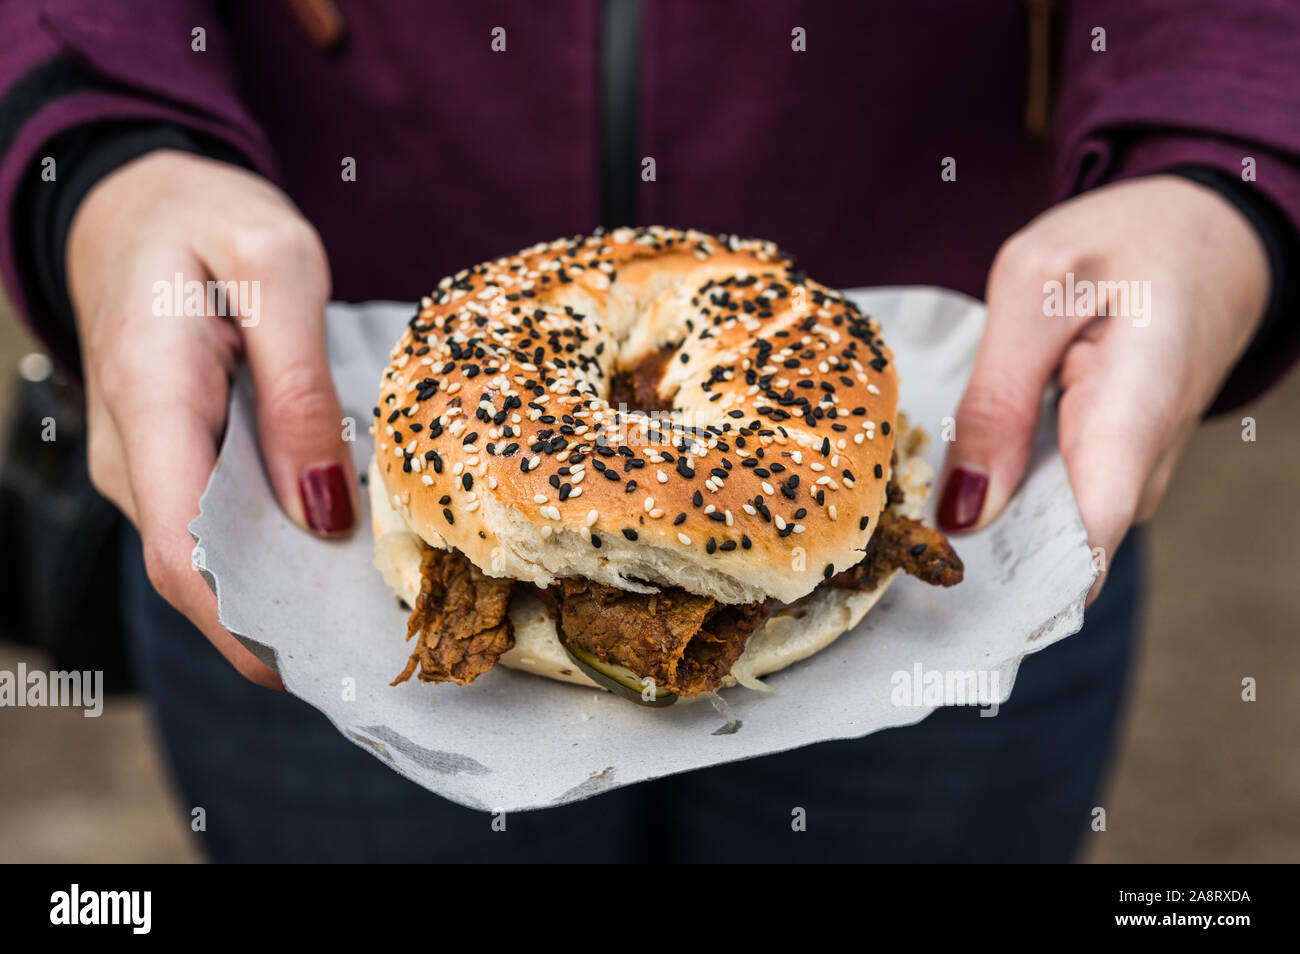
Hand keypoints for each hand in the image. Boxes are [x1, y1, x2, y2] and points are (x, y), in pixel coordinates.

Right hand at [68, 150, 356, 687]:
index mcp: (150, 402)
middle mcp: (130, 454)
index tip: (329, 660)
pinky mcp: (170, 460)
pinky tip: (338, 553)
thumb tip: (320, 510)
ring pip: (209, 558)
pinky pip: (217, 526)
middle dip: (282, 621)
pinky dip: (275, 549)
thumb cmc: (209, 222)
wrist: (139, 202)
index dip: (251, 627)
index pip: (182, 557)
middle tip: (382, 643)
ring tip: (375, 607)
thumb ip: (298, 388)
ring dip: (284, 589)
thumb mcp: (276, 270)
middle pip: (198, 576)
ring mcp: (142, 463)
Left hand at [937, 175, 1268, 599]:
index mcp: (1132, 421)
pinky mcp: (1114, 466)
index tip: (934, 600)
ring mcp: (1132, 474)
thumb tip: (966, 514)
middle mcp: (1142, 469)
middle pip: (1054, 553)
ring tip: (916, 511)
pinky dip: (1006, 495)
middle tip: (894, 546)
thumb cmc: (1125, 243)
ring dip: (987, 526)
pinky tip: (962, 477)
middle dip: (977, 557)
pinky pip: (1055, 503)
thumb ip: (997, 399)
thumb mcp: (1036, 289)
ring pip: (1050, 532)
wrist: (1209, 229)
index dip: (1006, 589)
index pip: (1083, 551)